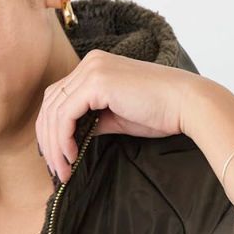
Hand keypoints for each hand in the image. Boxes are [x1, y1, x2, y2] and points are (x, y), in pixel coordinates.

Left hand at [35, 51, 198, 182]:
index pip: (58, 98)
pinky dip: (63, 139)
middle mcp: (90, 63)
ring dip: (54, 145)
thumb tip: (71, 138)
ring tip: (63, 170)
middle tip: (55, 169)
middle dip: (47, 140)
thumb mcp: (116, 118)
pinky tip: (72, 157)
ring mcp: (92, 69)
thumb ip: (92, 122)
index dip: (50, 130)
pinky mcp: (97, 82)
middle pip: (50, 103)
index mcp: (94, 67)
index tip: (55, 158)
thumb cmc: (159, 113)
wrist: (186, 104)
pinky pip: (65, 115)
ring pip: (54, 111)